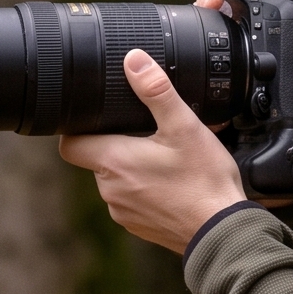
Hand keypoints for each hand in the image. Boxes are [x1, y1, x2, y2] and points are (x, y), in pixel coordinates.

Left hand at [61, 48, 245, 254]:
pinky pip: (132, 201)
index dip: (77, 129)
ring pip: (116, 180)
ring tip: (164, 160)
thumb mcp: (183, 127)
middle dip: (117, 144)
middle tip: (148, 135)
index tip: (96, 119)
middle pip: (97, 159)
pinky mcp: (138, 226)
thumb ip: (156, 91)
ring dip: (133, 168)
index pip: (70, 144)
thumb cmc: (204, 182)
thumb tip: (134, 61)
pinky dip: (146, 190)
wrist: (222, 232)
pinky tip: (171, 184)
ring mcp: (122, 211)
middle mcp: (110, 190)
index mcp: (113, 162)